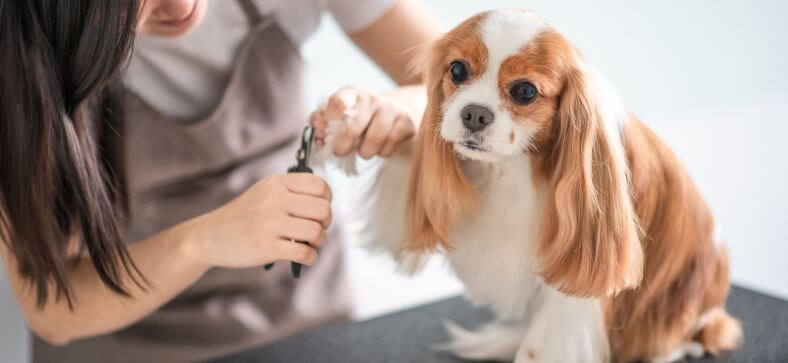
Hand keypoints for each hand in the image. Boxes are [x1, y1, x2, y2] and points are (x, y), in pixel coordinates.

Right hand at [181, 173, 332, 268]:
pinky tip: (305, 257)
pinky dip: (311, 258)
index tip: (317, 210)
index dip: (327, 200)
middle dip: (326, 223)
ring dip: (319, 241)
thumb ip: (292, 191)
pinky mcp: (267, 247)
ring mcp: (270, 223)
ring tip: (310, 243)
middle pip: (323, 209)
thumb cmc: (245, 215)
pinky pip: (304, 253)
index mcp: (277, 183)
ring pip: (316, 232)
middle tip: (316, 229)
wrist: (210, 236)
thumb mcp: (265, 191)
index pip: (320, 185)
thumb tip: (325, 201)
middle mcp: (275, 199)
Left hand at [310, 86, 415, 158]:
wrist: (396, 113)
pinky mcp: (406, 124)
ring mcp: (391, 110)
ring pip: (373, 141)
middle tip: (340, 150)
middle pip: (352, 128)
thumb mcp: (340, 115)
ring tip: (364, 148)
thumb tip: (317, 132)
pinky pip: (388, 148)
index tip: (322, 136)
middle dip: (341, 147)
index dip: (327, 122)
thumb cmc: (361, 117)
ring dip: (364, 152)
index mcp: (352, 93)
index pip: (337, 102)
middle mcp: (372, 98)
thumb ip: (323, 122)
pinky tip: (380, 146)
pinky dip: (381, 153)